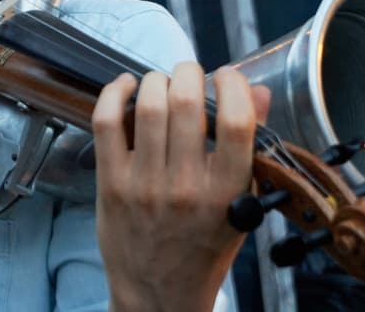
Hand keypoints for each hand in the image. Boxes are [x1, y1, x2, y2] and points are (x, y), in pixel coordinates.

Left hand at [92, 62, 269, 311]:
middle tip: (189, 74)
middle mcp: (187, 186)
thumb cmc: (203, 247)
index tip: (227, 76)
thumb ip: (250, 148)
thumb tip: (257, 91)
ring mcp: (145, 184)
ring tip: (162, 83)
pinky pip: (107, 122)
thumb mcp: (241, 205)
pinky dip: (115, 93)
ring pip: (148, 106)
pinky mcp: (111, 183)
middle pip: (186, 104)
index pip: (236, 121)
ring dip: (156, 80)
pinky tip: (127, 87)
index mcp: (228, 193)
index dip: (232, 85)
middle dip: (189, 73)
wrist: (159, 294)